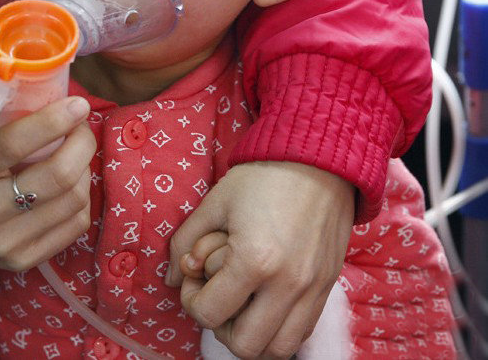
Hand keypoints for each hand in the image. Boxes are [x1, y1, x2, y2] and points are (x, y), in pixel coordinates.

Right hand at [0, 96, 95, 270]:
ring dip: (83, 169)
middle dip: (81, 143)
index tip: (78, 104)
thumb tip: (47, 94)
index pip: (16, 144)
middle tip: (80, 127)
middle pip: (57, 175)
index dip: (55, 121)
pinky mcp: (22, 260)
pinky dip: (80, 198)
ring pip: (73, 201)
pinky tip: (67, 184)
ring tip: (73, 154)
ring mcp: (4, 241)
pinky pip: (74, 225)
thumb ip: (0, 112)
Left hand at [165, 161, 354, 358]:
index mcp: (255, 261)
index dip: (192, 300)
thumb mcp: (213, 203)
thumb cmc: (262, 177)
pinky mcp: (329, 287)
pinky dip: (278, 328)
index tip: (194, 275)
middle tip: (216, 295)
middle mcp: (288, 284)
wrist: (319, 159)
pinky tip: (264, 300)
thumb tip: (171, 277)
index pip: (210, 314)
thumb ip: (184, 242)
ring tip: (240, 303)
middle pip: (245, 346)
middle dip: (220, 325)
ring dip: (252, 335)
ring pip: (279, 349)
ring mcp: (314, 290)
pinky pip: (302, 331)